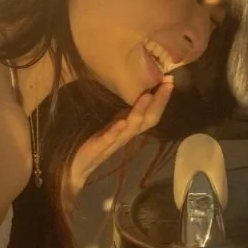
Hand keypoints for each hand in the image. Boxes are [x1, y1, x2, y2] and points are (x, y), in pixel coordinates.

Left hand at [63, 79, 174, 213]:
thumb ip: (125, 111)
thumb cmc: (96, 143)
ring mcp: (113, 142)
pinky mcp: (98, 147)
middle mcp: (126, 135)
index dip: (162, 99)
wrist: (77, 167)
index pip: (151, 114)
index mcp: (129, 128)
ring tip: (147, 96)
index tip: (170, 81)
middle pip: (147, 121)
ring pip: (131, 128)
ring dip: (139, 112)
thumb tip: (136, 88)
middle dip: (158, 102)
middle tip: (167, 84)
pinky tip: (122, 122)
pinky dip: (116, 130)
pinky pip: (109, 139)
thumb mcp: (113, 123)